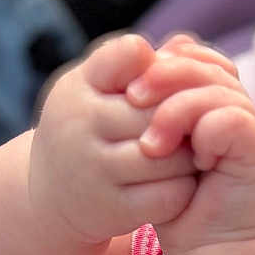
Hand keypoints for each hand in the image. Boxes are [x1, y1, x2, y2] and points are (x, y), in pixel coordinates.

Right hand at [28, 34, 201, 251]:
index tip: (170, 86)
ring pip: (170, 158)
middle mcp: (81, 126)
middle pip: (160, 111)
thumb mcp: (94, 85)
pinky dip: (184, 189)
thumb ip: (133, 60)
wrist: (50, 196)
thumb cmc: (88, 128)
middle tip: (204, 124)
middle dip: (187, 117)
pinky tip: (183, 182)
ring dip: (192, 156)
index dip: (162, 68)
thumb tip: (186, 44)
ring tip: (197, 153)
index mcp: (78, 87)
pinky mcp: (113, 210)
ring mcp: (95, 171)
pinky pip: (168, 197)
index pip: (131, 54)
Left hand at [125, 35, 254, 254]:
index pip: (199, 59)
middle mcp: (241, 114)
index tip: (129, 84)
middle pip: (210, 67)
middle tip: (131, 96)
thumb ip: (150, 115)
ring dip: (178, 109)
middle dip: (166, 76)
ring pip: (220, 91)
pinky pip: (235, 120)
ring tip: (152, 143)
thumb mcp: (154, 158)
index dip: (168, 61)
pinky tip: (189, 158)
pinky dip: (206, 130)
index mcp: (218, 109)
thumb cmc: (178, 212)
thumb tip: (133, 73)